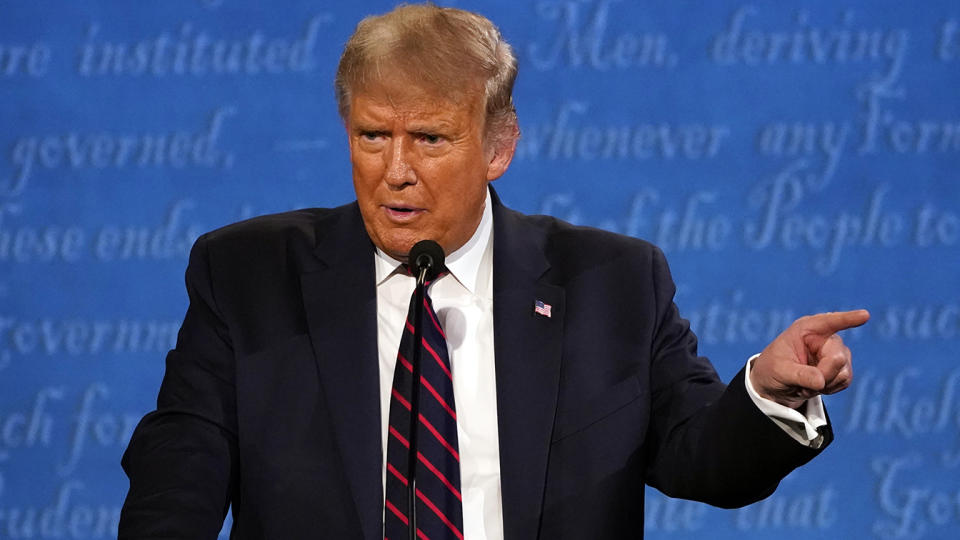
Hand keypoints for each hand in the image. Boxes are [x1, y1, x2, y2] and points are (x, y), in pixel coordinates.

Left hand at [750, 310, 869, 408]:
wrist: (775, 384)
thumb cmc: (772, 369)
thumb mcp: (779, 371)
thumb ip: (800, 374)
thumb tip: (821, 381)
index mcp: (806, 329)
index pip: (829, 321)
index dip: (848, 319)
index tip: (864, 315)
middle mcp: (825, 337)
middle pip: (837, 357)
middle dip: (822, 375)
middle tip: (803, 384)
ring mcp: (836, 352)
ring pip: (844, 372)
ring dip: (825, 384)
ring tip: (805, 382)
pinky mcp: (842, 367)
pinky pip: (845, 381)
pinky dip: (830, 388)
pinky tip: (815, 385)